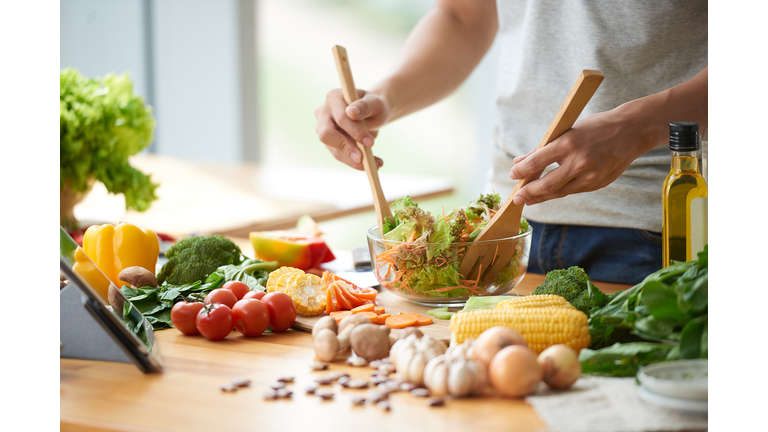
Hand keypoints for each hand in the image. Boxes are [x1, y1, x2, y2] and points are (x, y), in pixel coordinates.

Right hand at [314, 88, 387, 169]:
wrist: (373, 113)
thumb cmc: (374, 106)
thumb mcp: (375, 103)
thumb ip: (365, 106)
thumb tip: (351, 113)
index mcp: (334, 97)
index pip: (341, 117)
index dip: (354, 131)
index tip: (370, 143)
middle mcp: (324, 112)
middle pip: (327, 134)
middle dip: (346, 148)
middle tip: (363, 159)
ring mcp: (323, 128)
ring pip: (333, 149)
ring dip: (353, 160)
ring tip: (375, 164)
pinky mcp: (329, 142)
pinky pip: (339, 155)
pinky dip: (355, 162)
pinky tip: (372, 164)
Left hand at [509, 107, 651, 204]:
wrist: (632, 131)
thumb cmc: (596, 127)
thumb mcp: (567, 130)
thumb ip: (543, 148)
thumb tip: (519, 161)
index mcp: (568, 143)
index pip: (536, 162)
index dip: (521, 172)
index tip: (513, 175)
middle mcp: (579, 162)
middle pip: (546, 185)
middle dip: (528, 193)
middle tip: (516, 198)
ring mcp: (590, 176)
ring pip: (559, 192)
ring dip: (541, 197)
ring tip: (528, 199)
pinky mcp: (597, 184)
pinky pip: (572, 191)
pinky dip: (558, 193)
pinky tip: (548, 194)